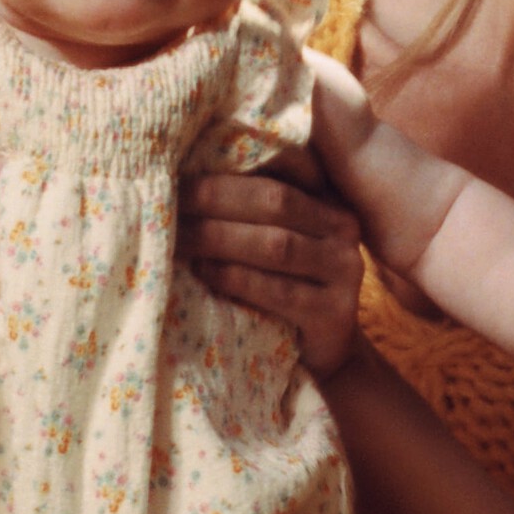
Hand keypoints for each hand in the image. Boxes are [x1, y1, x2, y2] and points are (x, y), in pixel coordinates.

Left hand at [177, 170, 363, 378]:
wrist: (324, 348)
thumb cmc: (285, 282)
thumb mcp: (275, 234)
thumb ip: (250, 204)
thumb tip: (187, 172)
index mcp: (327, 198)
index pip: (284, 165)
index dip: (233, 165)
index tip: (184, 165)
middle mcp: (343, 228)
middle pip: (275, 201)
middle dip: (215, 199)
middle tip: (168, 201)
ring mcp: (345, 271)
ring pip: (276, 245)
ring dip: (219, 239)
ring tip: (177, 239)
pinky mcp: (334, 313)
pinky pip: (278, 291)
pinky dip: (235, 279)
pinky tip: (204, 272)